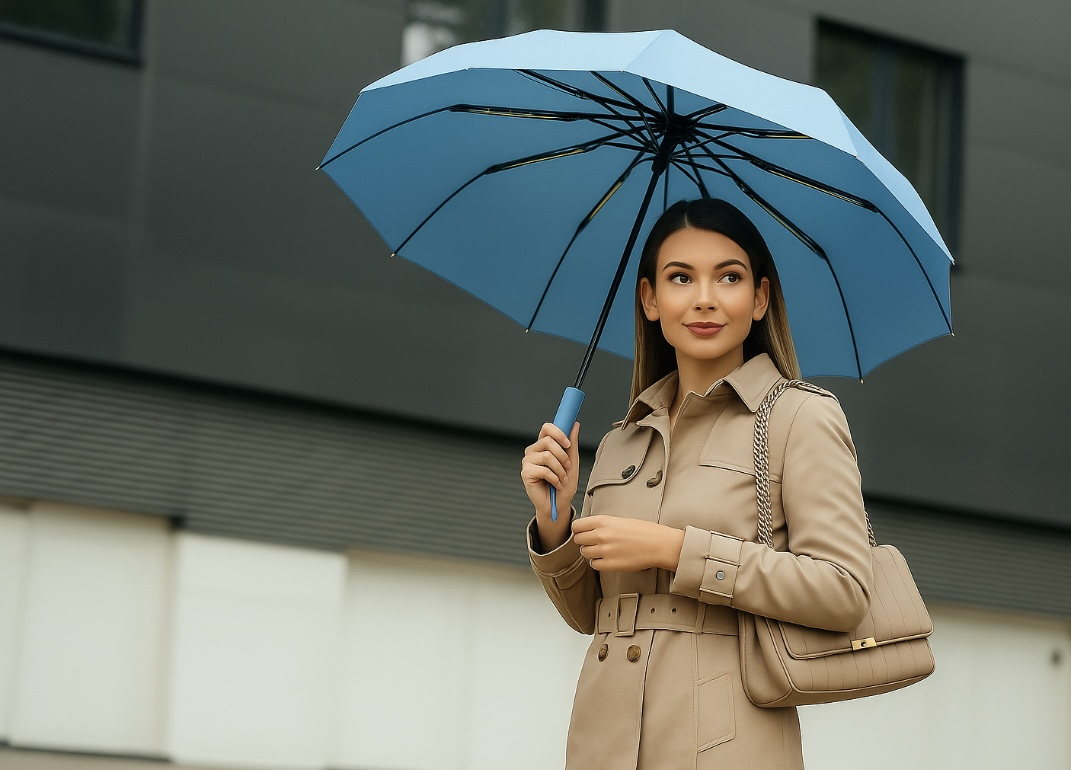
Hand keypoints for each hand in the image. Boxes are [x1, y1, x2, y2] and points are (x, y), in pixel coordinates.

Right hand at [521, 422, 579, 547]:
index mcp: (543, 445)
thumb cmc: (564, 484)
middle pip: (548, 441)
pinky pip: (544, 470)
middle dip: (563, 455)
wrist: (558, 504)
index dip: (558, 432)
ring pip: (547, 456)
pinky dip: (555, 478)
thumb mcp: (572, 462)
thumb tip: (575, 425)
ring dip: (560, 470)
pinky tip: (556, 484)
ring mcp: (528, 461)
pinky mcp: (526, 473)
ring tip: (562, 478)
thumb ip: (572, 444)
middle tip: (568, 466)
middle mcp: (534, 451)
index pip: (546, 428)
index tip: (568, 443)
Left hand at [572, 516, 683, 571]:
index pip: (576, 526)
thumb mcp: (620, 520)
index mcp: (603, 521)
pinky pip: (594, 565)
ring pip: (584, 553)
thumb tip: (589, 529)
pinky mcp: (610, 565)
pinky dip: (598, 563)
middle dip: (584, 541)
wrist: (659, 544)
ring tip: (603, 550)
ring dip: (591, 552)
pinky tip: (607, 558)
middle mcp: (601, 535)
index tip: (582, 532)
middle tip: (593, 542)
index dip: (578, 530)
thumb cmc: (644, 531)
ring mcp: (604, 551)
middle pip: (578, 540)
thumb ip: (602, 524)